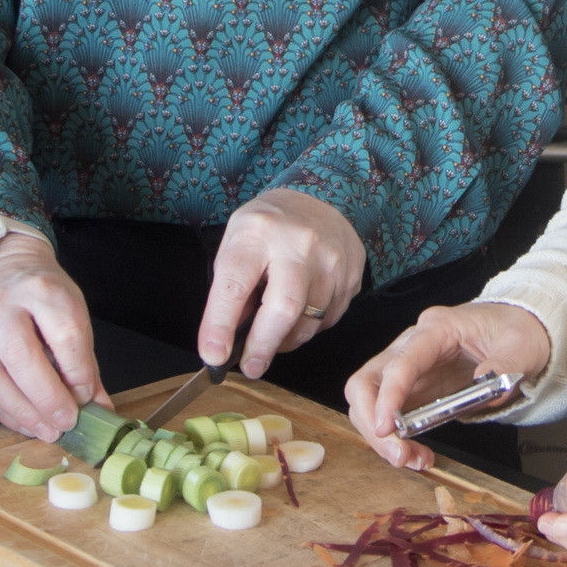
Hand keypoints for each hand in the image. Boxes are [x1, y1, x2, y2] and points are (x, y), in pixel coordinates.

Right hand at [0, 232, 98, 442]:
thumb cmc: (40, 296)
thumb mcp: (71, 313)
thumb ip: (84, 362)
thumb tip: (100, 409)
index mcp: (41, 289)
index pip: (63, 334)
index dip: (78, 372)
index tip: (86, 397)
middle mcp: (1, 305)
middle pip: (21, 355)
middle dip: (47, 397)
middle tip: (66, 422)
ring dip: (23, 412)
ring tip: (47, 431)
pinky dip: (4, 412)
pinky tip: (25, 423)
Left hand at [200, 189, 368, 377]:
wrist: (315, 199)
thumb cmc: (266, 229)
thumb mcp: (236, 246)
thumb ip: (231, 292)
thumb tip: (227, 344)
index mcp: (257, 233)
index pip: (235, 284)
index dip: (221, 324)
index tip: (214, 355)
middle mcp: (298, 243)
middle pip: (284, 308)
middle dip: (263, 346)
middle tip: (251, 367)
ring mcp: (332, 258)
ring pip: (310, 321)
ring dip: (286, 340)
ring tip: (272, 335)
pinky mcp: (353, 274)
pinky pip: (330, 319)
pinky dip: (310, 328)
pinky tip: (299, 315)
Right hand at [346, 301, 553, 470]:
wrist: (518, 329)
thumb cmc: (516, 331)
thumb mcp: (523, 345)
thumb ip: (506, 364)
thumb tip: (486, 382)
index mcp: (436, 329)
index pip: (400, 361)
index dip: (389, 396)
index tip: (388, 429)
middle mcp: (411, 345)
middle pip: (366, 382)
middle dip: (372, 422)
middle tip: (399, 455)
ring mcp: (408, 368)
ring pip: (369, 401)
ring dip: (381, 437)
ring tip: (414, 460)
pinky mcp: (412, 388)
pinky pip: (388, 415)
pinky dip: (395, 439)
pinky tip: (417, 455)